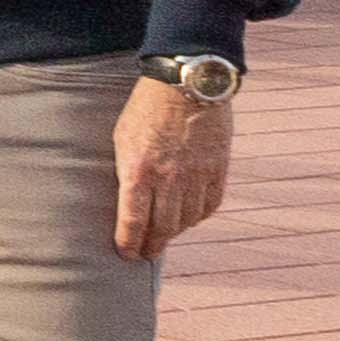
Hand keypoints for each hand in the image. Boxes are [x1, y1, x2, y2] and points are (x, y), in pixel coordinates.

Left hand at [115, 72, 233, 258]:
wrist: (186, 85)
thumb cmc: (144, 109)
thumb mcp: (121, 139)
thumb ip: (126, 172)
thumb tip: (126, 202)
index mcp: (139, 170)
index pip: (134, 221)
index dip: (128, 243)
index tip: (125, 255)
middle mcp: (170, 178)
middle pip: (163, 227)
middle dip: (152, 246)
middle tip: (145, 254)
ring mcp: (197, 176)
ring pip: (187, 221)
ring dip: (174, 233)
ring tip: (164, 238)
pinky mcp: (218, 170)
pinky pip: (209, 205)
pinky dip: (198, 217)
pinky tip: (188, 218)